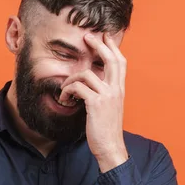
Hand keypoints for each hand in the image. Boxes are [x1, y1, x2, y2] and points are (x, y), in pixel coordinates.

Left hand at [58, 32, 127, 172]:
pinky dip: (68, 91)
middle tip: (86, 37)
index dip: (112, 47)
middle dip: (98, 45)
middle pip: (110, 59)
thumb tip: (90, 84)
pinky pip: (78, 87)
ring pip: (86, 74)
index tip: (104, 36)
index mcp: (119, 90)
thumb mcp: (108, 107)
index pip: (120, 62)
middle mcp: (116, 89)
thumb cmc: (106, 129)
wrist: (110, 147)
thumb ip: (104, 93)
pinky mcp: (96, 104)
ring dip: (71, 80)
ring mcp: (107, 96)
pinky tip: (65, 99)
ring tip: (65, 91)